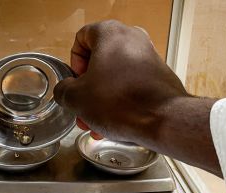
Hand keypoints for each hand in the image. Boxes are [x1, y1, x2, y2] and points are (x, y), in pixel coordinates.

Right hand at [54, 20, 221, 176]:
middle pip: (100, 62)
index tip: (75, 81)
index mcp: (110, 34)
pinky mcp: (159, 77)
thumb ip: (63, 91)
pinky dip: (121, 103)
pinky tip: (114, 125)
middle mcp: (133, 39)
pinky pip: (132, 87)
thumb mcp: (77, 99)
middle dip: (88, 89)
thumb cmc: (122, 103)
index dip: (73, 62)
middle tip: (83, 109)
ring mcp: (149, 57)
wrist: (162, 120)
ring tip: (97, 124)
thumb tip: (65, 91)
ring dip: (102, 101)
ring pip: (116, 78)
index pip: (82, 37)